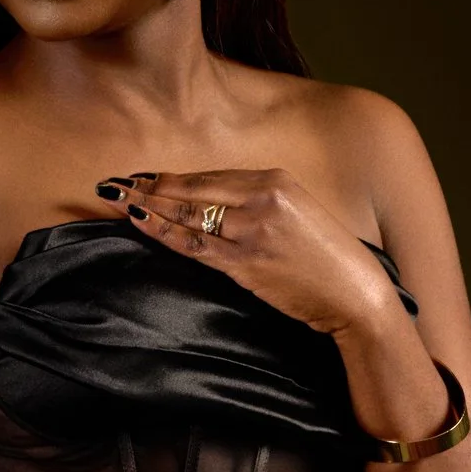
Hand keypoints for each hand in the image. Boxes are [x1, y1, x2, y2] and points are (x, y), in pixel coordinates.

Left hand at [97, 165, 401, 341]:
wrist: (356, 295)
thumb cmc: (329, 262)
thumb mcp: (298, 216)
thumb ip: (261, 206)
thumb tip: (218, 209)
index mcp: (275, 180)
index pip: (211, 176)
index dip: (172, 178)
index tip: (144, 177)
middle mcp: (262, 198)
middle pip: (193, 189)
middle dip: (149, 187)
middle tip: (114, 185)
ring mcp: (252, 230)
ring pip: (187, 214)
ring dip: (147, 206)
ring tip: (115, 200)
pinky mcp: (246, 262)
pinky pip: (194, 244)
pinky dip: (163, 232)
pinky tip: (140, 223)